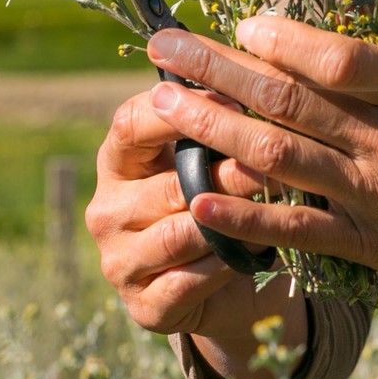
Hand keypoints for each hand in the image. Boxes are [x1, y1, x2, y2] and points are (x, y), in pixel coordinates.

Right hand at [84, 86, 305, 378]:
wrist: (228, 284)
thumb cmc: (220, 198)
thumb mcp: (211, 155)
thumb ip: (216, 119)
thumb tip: (250, 71)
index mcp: (117, 161)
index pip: (130, 123)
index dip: (177, 108)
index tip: (230, 96)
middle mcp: (107, 211)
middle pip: (166, 185)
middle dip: (223, 173)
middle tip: (269, 163)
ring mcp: (120, 262)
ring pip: (179, 235)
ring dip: (229, 221)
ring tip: (270, 206)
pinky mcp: (144, 307)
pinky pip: (191, 280)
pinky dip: (227, 265)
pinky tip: (256, 252)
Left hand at [145, 16, 377, 310]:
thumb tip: (316, 30)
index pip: (339, 60)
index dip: (283, 39)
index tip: (241, 21)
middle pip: (289, 102)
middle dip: (217, 70)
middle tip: (162, 46)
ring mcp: (377, 199)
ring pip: (278, 159)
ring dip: (212, 128)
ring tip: (162, 103)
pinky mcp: (371, 246)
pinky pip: (298, 230)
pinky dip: (245, 216)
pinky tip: (199, 200)